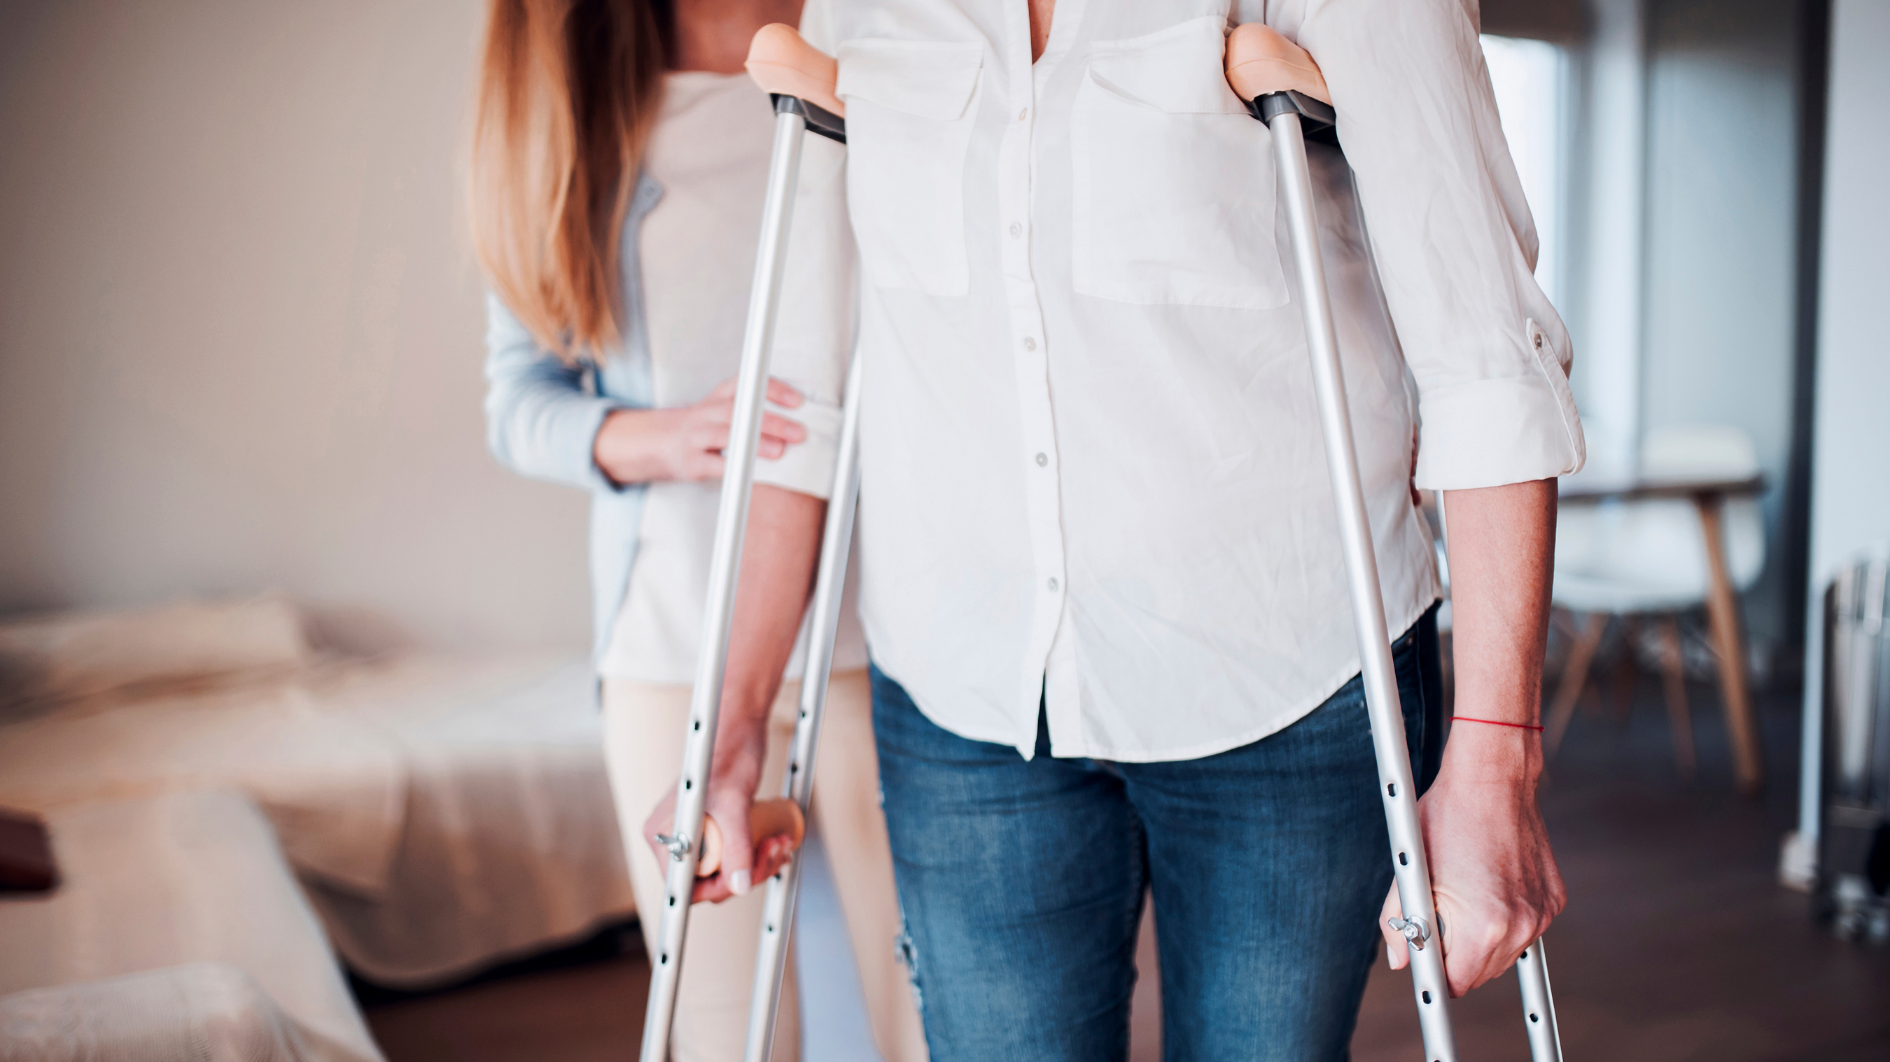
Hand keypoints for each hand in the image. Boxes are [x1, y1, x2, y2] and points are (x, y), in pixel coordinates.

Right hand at [593, 377, 806, 485]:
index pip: (748, 385)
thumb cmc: (707, 426)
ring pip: (725, 434)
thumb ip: (754, 407)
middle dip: (771, 421)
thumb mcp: (725, 407)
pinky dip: (734, 469)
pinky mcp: (692, 462)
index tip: (798, 402)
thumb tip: (800, 416)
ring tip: (779, 452)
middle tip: (799, 433)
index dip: (773, 390)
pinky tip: (753, 473)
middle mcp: (708, 411)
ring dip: (754, 442)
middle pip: (739, 410)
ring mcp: (697, 436)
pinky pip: (714, 465)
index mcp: (721, 395)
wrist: (663, 442)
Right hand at [640, 707, 794, 903]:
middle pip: (707, 880)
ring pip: (722, 869)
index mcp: (663, 833)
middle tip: (774, 851)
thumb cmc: (730, 754)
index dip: (716, 889)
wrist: (740, 728)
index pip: (683, 886)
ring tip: (779, 843)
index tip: (745, 879)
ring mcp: (690, 833)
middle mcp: (671, 836)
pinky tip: (775, 841)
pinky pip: (729, 855)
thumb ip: (736, 848)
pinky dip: (753, 853)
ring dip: (756, 863)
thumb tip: (739, 885)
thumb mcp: (735, 805)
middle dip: (746, 872)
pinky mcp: (709, 828)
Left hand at [1379, 726, 1565, 995]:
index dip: (1434, 974)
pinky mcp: (1554, 899)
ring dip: (1482, 940)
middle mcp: (1520, 926)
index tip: (1424, 961)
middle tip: (1439, 916)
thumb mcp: (1411, 869)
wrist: (1494, 779)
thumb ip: (1399, 922)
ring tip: (1464, 895)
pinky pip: (1525, 929)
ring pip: (1505, 954)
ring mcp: (1542, 914)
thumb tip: (1400, 960)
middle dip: (1456, 956)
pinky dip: (1506, 920)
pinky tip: (1489, 885)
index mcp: (1483, 926)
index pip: (1455, 983)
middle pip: (1481, 974)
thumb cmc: (1447, 817)